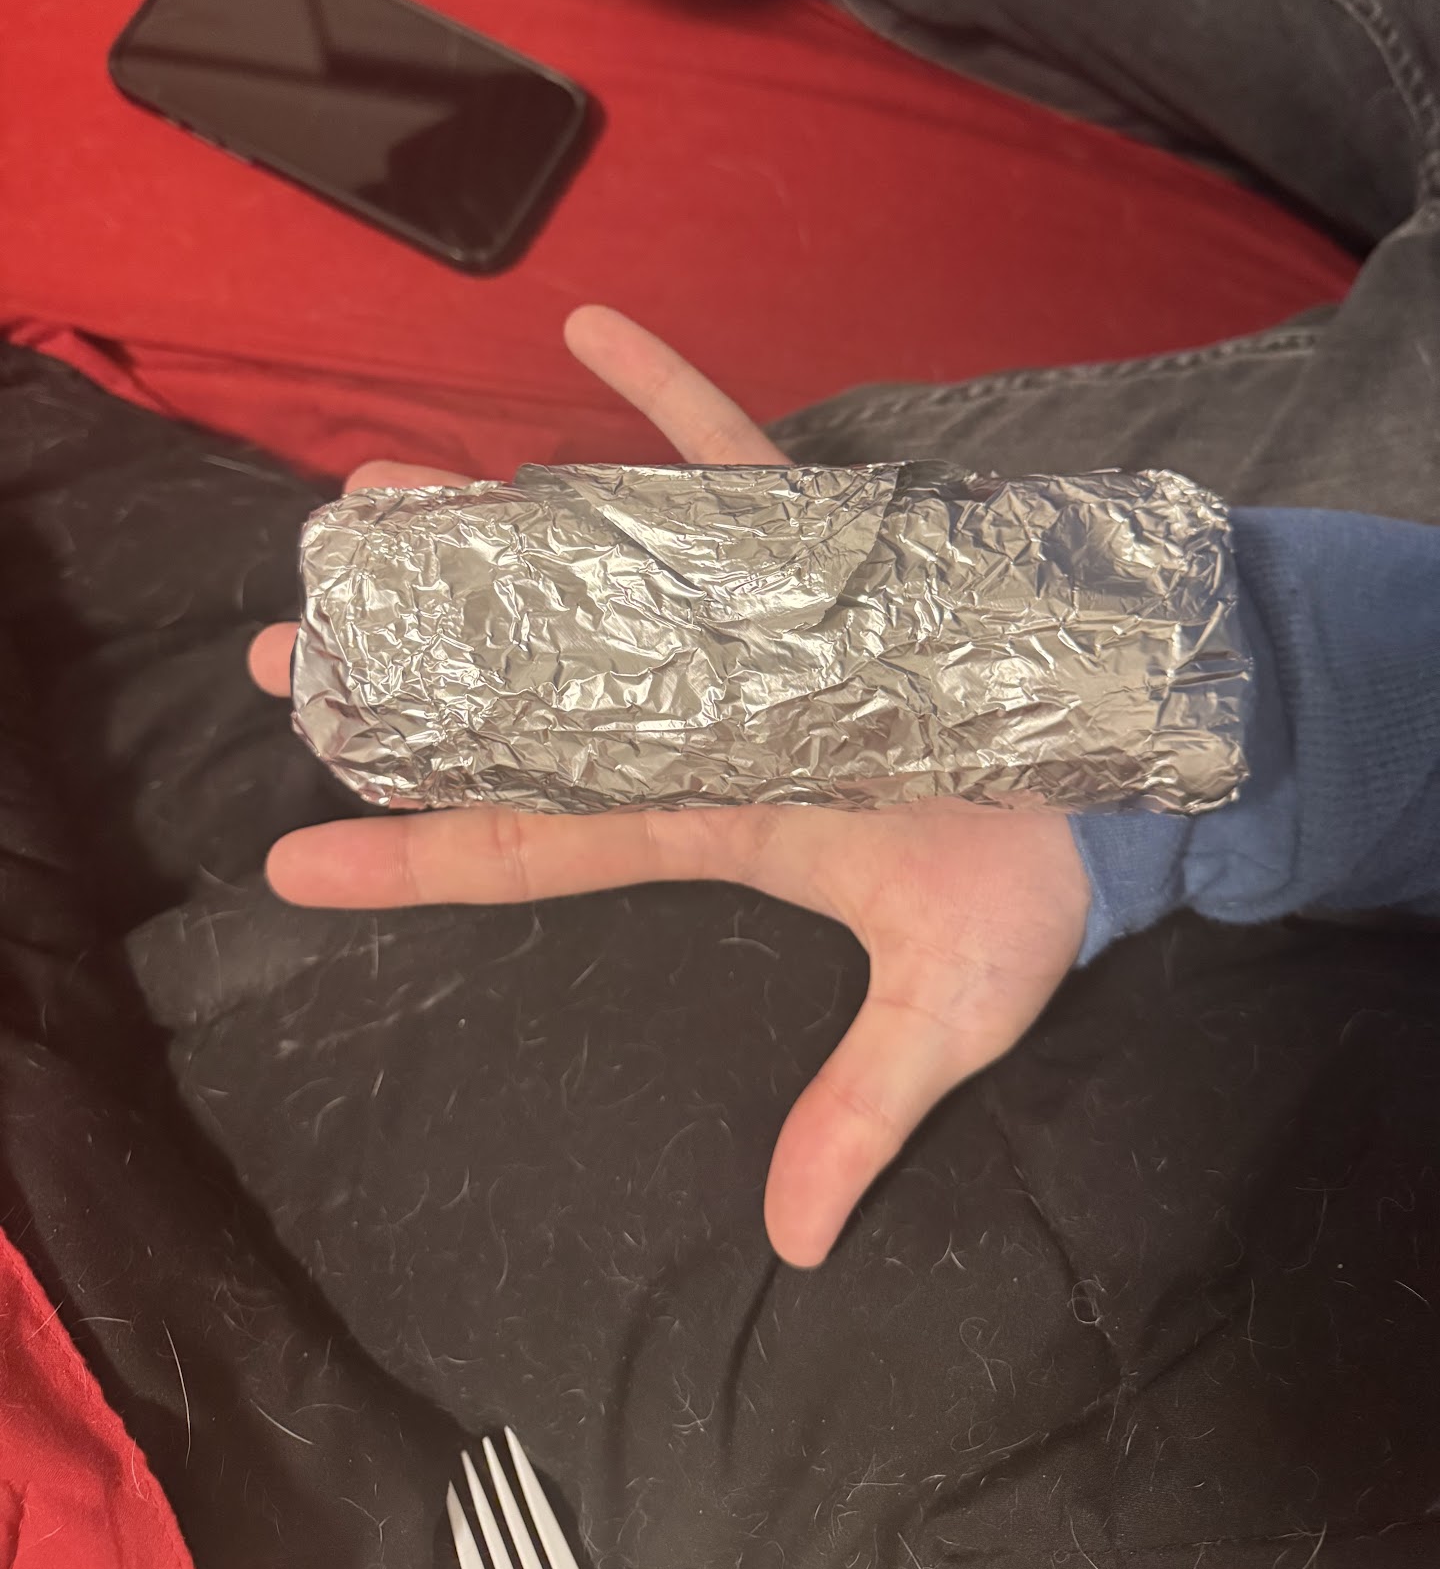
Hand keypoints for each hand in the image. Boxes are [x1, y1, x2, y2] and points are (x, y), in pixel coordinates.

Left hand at [250, 308, 1089, 1264]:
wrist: (1105, 784)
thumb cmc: (1013, 892)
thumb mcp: (949, 1007)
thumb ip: (866, 1105)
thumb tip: (796, 1243)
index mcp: (706, 811)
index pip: (531, 839)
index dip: (410, 854)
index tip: (287, 863)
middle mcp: (698, 707)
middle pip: (519, 684)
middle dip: (401, 671)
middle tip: (280, 649)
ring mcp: (747, 615)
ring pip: (588, 558)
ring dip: (481, 524)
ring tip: (375, 492)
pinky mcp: (814, 538)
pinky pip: (725, 451)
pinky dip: (662, 394)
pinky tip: (592, 325)